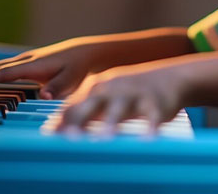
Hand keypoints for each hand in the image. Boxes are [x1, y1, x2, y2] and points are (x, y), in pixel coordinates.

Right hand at [0, 39, 91, 99]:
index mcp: (34, 65)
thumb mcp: (72, 80)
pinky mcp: (30, 61)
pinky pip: (5, 66)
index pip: (4, 73)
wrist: (84, 53)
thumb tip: (44, 95)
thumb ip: (58, 88)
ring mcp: (27, 59)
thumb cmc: (78, 68)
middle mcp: (27, 60)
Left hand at [52, 62, 185, 135]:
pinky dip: (150, 128)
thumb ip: (82, 110)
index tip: (49, 139)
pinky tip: (148, 139)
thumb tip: (54, 129)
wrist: (169, 77)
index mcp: (97, 89)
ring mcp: (134, 95)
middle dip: (81, 119)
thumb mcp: (105, 96)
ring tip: (105, 137)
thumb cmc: (130, 92)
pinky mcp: (156, 104)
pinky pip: (152, 117)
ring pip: (121, 108)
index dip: (61, 123)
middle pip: (92, 103)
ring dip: (112, 121)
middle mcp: (112, 89)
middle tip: (70, 137)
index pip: (73, 106)